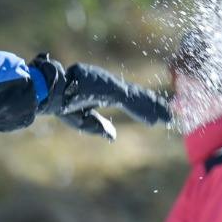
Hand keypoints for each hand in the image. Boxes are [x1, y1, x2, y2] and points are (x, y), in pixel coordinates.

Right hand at [34, 56, 171, 139]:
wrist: (50, 92)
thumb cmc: (62, 104)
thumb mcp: (83, 120)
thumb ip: (99, 126)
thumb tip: (114, 135)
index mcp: (105, 92)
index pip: (130, 100)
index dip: (144, 108)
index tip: (156, 117)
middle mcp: (111, 86)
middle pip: (138, 97)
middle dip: (154, 106)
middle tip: (170, 115)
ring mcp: (112, 85)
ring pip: (138, 98)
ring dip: (154, 109)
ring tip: (169, 117)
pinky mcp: (110, 88)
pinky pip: (131, 101)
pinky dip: (144, 111)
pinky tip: (154, 119)